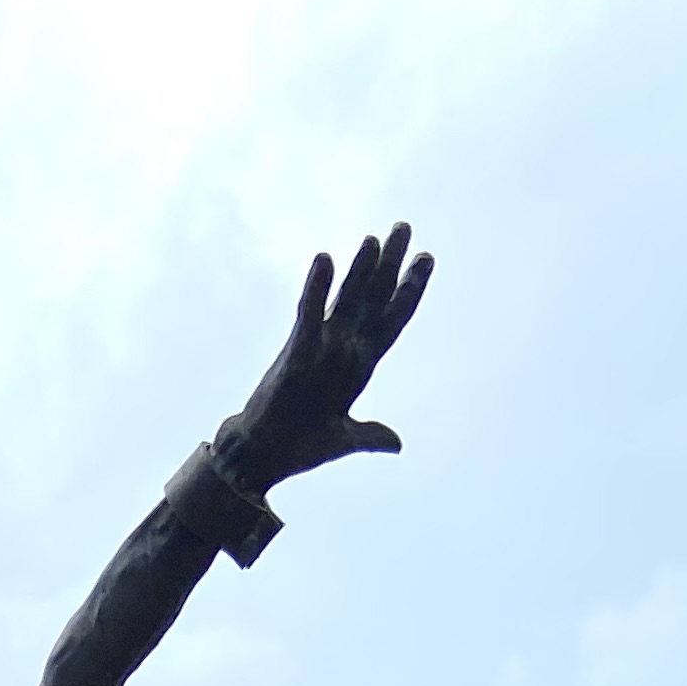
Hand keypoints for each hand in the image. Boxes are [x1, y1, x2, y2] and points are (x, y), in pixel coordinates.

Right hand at [220, 226, 431, 493]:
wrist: (260, 458)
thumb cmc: (297, 447)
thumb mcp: (343, 438)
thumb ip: (369, 434)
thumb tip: (396, 443)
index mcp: (359, 367)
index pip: (391, 321)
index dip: (409, 291)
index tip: (426, 259)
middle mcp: (342, 350)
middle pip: (373, 299)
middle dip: (391, 264)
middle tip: (403, 227)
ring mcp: (319, 349)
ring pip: (346, 301)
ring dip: (360, 269)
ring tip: (373, 238)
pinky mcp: (295, 355)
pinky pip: (309, 317)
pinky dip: (316, 289)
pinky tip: (324, 259)